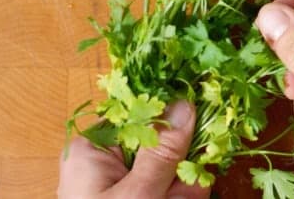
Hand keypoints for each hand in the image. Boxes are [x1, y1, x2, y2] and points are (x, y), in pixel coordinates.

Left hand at [58, 101, 209, 198]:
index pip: (144, 113)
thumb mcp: (134, 197)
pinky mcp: (141, 196)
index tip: (200, 135)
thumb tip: (184, 104)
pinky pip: (176, 189)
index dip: (175, 125)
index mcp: (93, 148)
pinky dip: (183, 198)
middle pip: (166, 143)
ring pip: (177, 169)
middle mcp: (109, 160)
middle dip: (182, 171)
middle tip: (175, 196)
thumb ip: (161, 153)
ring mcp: (127, 182)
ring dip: (185, 192)